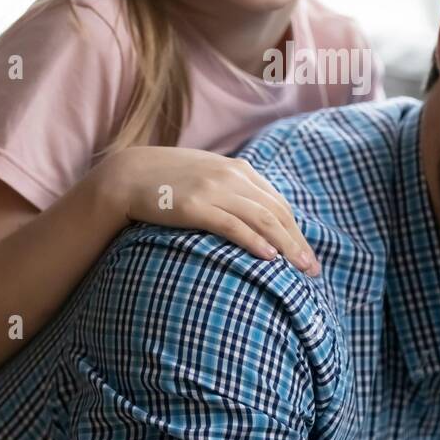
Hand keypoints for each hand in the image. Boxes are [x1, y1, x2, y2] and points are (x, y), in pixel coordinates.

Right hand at [97, 147, 319, 275]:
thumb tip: (254, 218)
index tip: (307, 254)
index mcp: (238, 170)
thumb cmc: (167, 182)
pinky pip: (232, 225)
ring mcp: (213, 189)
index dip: (296, 230)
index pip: (278, 202)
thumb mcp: (206, 176)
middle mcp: (231, 176)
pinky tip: (270, 258)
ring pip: (262, 218)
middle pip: (277, 212)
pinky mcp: (195, 205)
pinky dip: (254, 241)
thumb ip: (231, 190)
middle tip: (313, 269)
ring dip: (286, 245)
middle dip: (298, 242)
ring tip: (300, 268)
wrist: (127, 175)